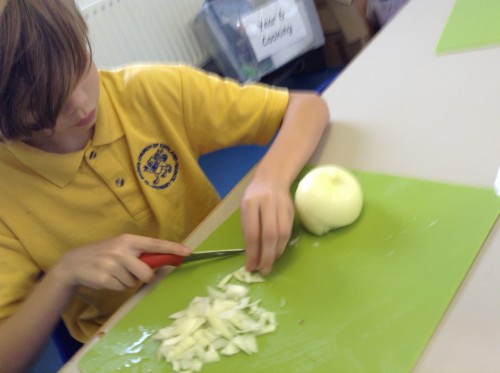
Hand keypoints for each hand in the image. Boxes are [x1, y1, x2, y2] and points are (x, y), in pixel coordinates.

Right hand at [54, 234, 191, 290]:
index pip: (155, 244)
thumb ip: (139, 254)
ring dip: (126, 281)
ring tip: (113, 273)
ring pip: (133, 282)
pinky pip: (122, 288)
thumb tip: (163, 262)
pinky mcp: (104, 278)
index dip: (173, 249)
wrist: (73, 264)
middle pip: (147, 272)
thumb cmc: (103, 255)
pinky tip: (106, 279)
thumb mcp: (121, 248)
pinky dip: (117, 287)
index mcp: (128, 240)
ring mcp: (112, 264)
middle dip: (143, 277)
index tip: (189, 252)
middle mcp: (121, 250)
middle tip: (130, 272)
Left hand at [240, 179, 293, 274]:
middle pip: (269, 235)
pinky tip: (277, 253)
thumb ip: (248, 229)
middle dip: (266, 256)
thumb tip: (252, 256)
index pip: (252, 232)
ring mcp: (282, 206)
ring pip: (282, 234)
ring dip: (276, 253)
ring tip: (269, 265)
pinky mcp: (291, 211)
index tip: (250, 267)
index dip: (252, 252)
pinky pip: (288, 232)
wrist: (272, 178)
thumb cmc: (254, 196)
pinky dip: (282, 245)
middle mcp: (267, 204)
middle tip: (263, 270)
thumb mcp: (244, 209)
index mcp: (250, 203)